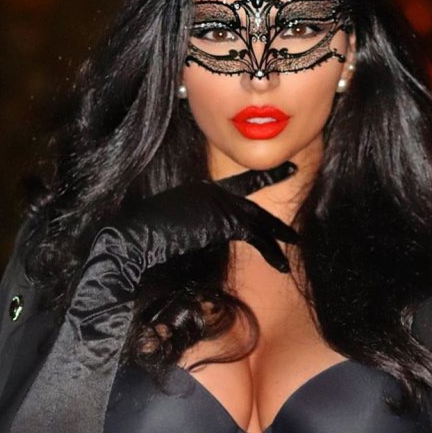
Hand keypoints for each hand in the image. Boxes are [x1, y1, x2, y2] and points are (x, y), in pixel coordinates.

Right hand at [98, 160, 300, 277]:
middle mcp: (210, 191)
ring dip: (277, 232)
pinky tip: (283, 264)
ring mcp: (218, 203)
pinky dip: (271, 250)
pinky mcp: (224, 220)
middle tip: (296, 180)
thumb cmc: (143, 237)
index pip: (238, 182)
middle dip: (273, 199)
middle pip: (250, 200)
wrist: (136, 239)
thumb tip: (199, 235)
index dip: (262, 176)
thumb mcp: (171, 225)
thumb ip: (192, 224)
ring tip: (295, 241)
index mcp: (199, 190)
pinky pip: (256, 234)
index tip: (285, 168)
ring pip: (257, 217)